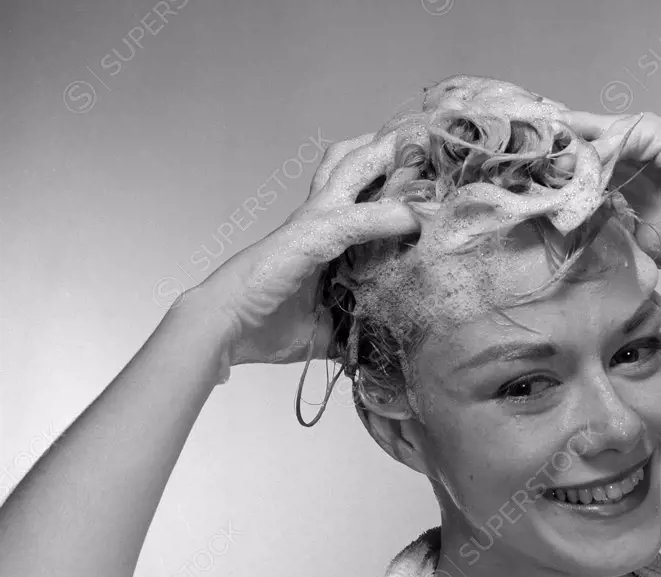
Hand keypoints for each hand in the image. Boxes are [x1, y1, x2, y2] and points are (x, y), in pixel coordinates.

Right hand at [190, 131, 420, 366]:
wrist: (222, 329)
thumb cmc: (264, 326)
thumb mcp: (323, 329)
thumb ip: (351, 326)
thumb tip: (378, 342)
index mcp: (318, 234)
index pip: (355, 192)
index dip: (383, 174)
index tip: (419, 167)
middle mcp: (315, 218)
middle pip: (354, 164)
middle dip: (388, 147)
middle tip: (421, 133)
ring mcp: (311, 222)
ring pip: (353, 171)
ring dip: (387, 157)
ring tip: (419, 142)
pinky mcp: (309, 237)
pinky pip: (356, 220)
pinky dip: (387, 216)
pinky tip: (414, 216)